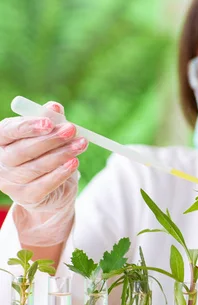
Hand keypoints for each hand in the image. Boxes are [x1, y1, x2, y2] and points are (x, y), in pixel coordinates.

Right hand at [0, 102, 87, 245]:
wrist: (50, 189)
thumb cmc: (44, 154)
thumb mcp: (47, 134)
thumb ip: (49, 119)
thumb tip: (54, 107)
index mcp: (1, 140)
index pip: (8, 131)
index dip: (28, 126)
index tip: (49, 122)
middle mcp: (1, 162)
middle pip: (23, 150)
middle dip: (51, 139)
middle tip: (72, 129)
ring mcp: (11, 182)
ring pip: (37, 166)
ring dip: (62, 153)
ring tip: (81, 143)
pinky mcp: (26, 197)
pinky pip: (45, 184)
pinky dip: (61, 172)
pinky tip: (74, 162)